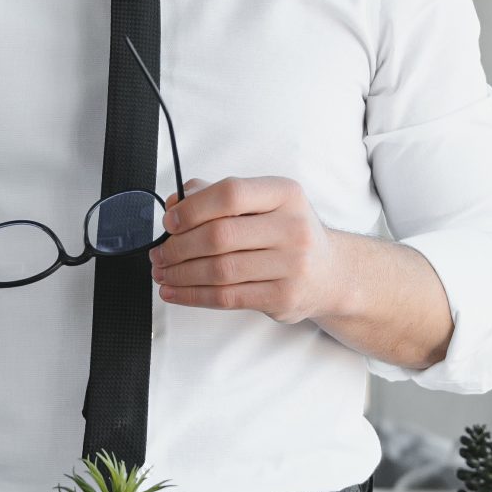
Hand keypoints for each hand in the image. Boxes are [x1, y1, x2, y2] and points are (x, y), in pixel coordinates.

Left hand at [148, 175, 345, 326]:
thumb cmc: (287, 233)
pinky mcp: (283, 297)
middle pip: (220, 236)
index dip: (193, 208)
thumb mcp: (264, 203)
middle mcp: (292, 227)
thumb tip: (175, 204)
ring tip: (163, 273)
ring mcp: (292, 265)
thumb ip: (217, 196)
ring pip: (220, 270)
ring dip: (181, 274)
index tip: (170, 221)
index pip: (231, 193)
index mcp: (285, 194)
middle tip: (160, 253)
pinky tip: (176, 292)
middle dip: (179, 247)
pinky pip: (227, 297)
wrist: (331, 273)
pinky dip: (193, 296)